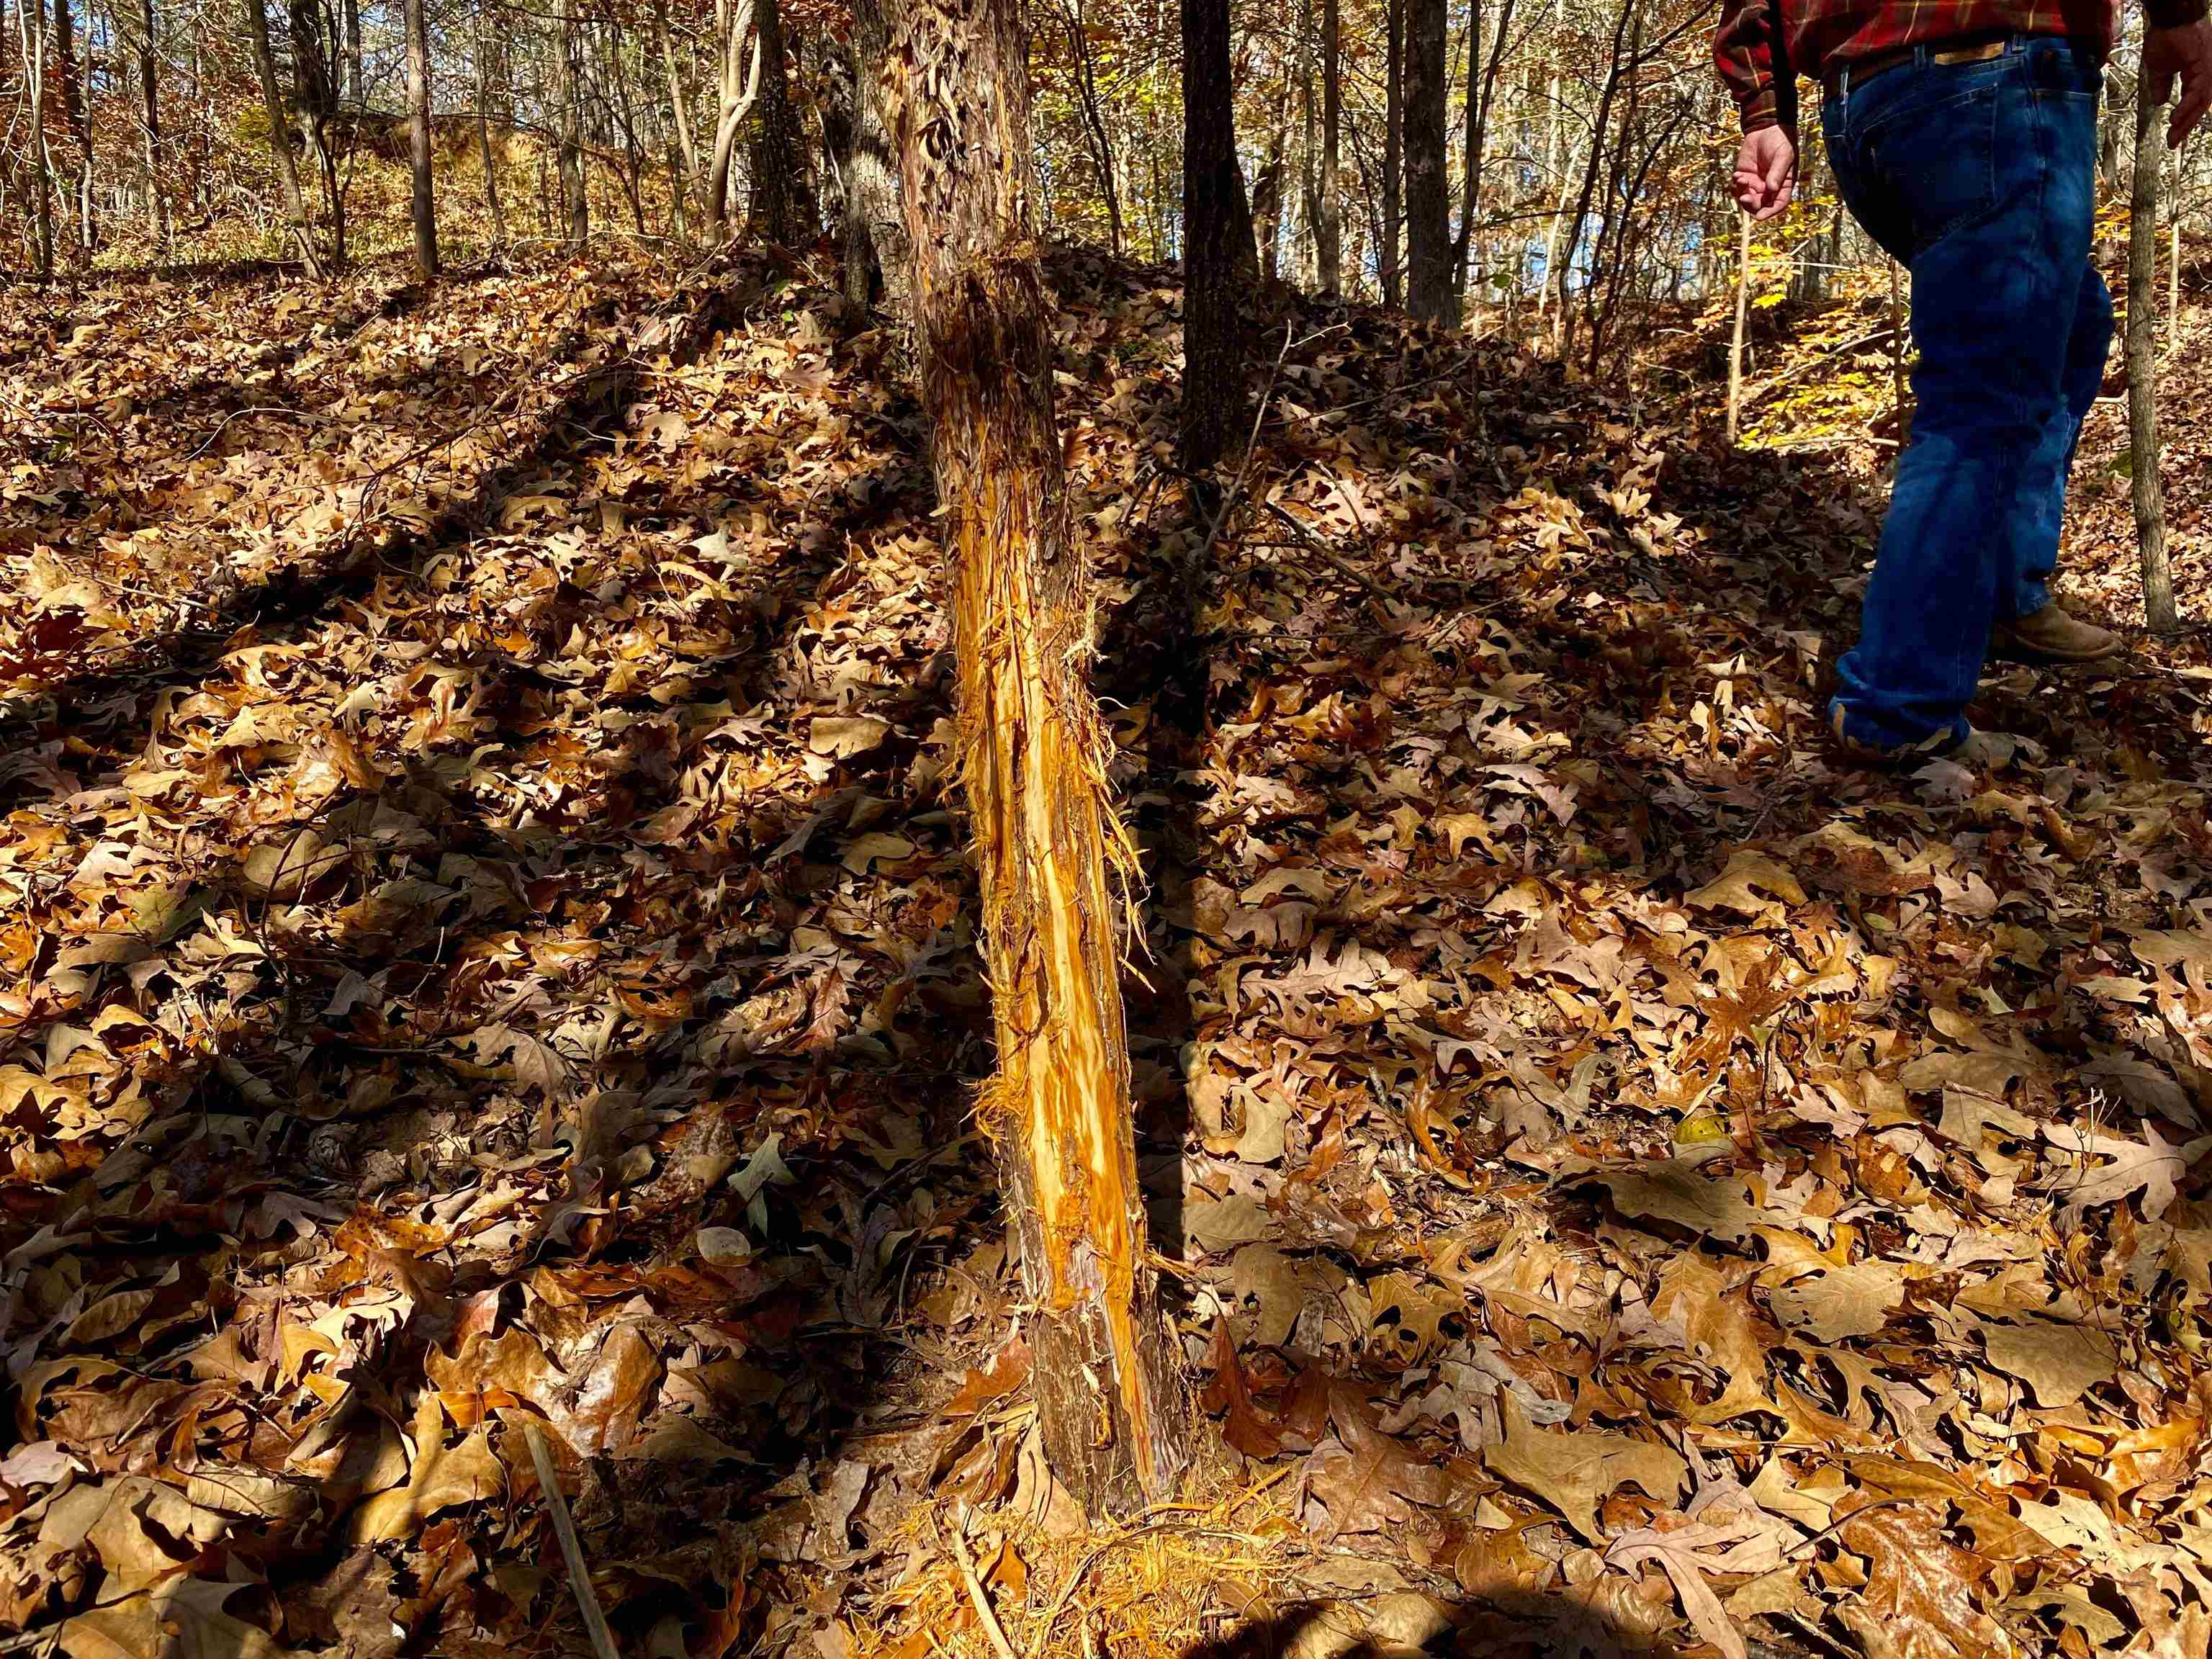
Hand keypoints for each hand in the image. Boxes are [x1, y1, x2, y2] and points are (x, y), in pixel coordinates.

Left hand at [1732, 126, 1796, 220]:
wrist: (1767, 128)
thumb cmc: (1781, 141)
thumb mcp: (1782, 156)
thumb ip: (1776, 173)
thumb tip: (1771, 189)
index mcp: (1783, 185)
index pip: (1778, 204)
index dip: (1769, 212)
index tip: (1759, 217)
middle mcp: (1769, 188)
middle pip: (1759, 205)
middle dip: (1751, 204)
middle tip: (1745, 197)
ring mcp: (1755, 184)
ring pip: (1746, 198)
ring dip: (1741, 192)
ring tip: (1741, 177)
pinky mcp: (1744, 177)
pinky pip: (1736, 188)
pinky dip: (1735, 184)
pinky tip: (1738, 173)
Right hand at [2146, 18, 2211, 147]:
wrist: (2171, 18)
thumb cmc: (2165, 36)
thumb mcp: (2159, 68)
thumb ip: (2161, 86)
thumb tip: (2159, 102)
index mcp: (2198, 72)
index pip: (2194, 101)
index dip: (2183, 120)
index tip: (2172, 137)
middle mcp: (2208, 72)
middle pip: (2201, 105)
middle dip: (2186, 126)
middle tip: (2173, 143)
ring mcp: (2209, 68)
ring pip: (2202, 101)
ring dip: (2187, 120)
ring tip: (2174, 135)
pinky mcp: (2206, 64)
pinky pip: (2199, 91)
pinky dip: (2188, 107)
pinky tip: (2176, 118)